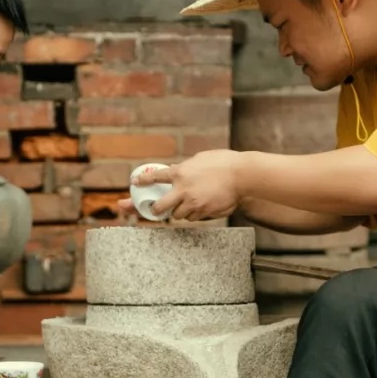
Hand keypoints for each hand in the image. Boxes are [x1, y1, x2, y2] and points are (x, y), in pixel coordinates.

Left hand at [131, 150, 245, 220]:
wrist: (242, 175)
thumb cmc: (224, 162)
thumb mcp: (199, 159)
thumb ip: (185, 168)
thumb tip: (177, 171)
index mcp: (180, 173)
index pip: (155, 178)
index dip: (142, 181)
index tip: (134, 182)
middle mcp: (183, 190)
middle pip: (159, 208)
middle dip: (156, 210)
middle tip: (156, 209)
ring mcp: (193, 204)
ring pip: (178, 216)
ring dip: (179, 212)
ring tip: (187, 204)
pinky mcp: (205, 212)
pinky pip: (195, 218)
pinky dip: (195, 214)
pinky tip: (202, 206)